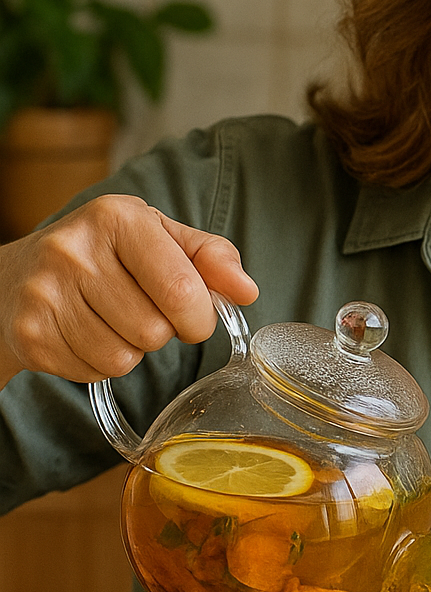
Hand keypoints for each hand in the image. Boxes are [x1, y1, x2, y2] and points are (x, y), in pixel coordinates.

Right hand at [0, 194, 258, 387]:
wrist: (14, 277)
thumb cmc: (103, 255)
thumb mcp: (159, 238)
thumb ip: (211, 257)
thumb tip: (247, 291)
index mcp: (117, 217)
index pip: (181, 288)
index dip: (198, 316)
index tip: (192, 316)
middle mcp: (74, 249)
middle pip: (154, 331)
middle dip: (160, 333)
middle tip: (140, 312)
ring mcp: (46, 293)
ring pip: (123, 359)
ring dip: (129, 351)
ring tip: (109, 322)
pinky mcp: (30, 334)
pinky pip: (93, 373)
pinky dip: (98, 364)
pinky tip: (83, 334)